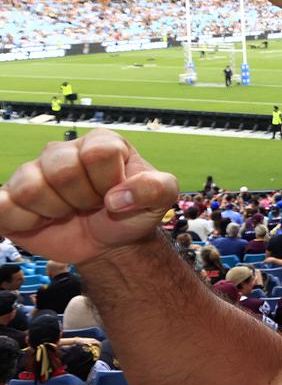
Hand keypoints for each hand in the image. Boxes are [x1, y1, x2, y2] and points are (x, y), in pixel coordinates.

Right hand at [0, 130, 177, 264]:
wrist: (110, 242)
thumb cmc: (133, 212)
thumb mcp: (162, 198)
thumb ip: (157, 188)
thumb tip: (117, 199)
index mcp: (100, 142)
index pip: (97, 153)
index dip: (108, 182)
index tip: (116, 193)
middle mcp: (61, 152)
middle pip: (61, 170)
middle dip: (82, 198)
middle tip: (91, 205)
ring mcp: (31, 173)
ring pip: (30, 188)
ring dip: (55, 212)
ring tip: (69, 212)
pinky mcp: (10, 199)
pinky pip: (1, 207)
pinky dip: (23, 222)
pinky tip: (41, 222)